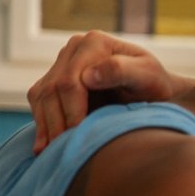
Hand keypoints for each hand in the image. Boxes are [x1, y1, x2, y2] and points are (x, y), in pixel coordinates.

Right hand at [27, 31, 172, 151]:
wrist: (153, 91)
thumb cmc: (155, 85)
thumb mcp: (149, 76)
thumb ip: (122, 70)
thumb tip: (87, 76)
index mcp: (94, 42)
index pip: (71, 81)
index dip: (72, 111)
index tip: (79, 134)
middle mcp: (74, 48)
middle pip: (52, 89)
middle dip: (57, 122)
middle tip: (63, 149)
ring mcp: (62, 63)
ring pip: (41, 96)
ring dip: (45, 126)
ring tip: (50, 152)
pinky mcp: (55, 78)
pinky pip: (39, 101)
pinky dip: (42, 124)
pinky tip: (44, 146)